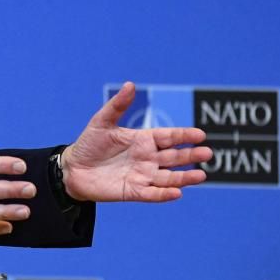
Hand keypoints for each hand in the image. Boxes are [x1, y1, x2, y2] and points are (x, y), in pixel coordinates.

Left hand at [62, 82, 212, 202]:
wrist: (72, 169)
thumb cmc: (88, 144)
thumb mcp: (101, 122)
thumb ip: (117, 106)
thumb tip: (130, 84)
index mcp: (143, 140)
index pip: (169, 137)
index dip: (184, 136)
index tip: (200, 135)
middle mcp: (147, 158)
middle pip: (174, 157)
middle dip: (191, 156)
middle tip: (207, 154)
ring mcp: (142, 176)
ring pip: (169, 177)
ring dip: (184, 177)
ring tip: (201, 176)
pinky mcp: (133, 191)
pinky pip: (152, 194)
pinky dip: (164, 194)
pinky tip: (177, 192)